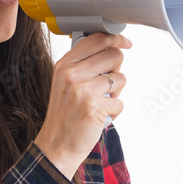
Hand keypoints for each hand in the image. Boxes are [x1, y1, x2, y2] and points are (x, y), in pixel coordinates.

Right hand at [34, 32, 131, 179]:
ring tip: (99, 104)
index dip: (116, 39)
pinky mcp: (94, 107)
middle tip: (105, 86)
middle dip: (117, 71)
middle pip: (114, 55)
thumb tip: (113, 48)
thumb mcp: (65, 83)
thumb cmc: (65, 115)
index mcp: (65, 64)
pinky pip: (120, 102)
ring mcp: (83, 90)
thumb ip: (84, 64)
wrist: (57, 145)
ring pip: (120, 79)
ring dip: (116, 94)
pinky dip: (114, 112)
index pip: (97, 39)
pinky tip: (99, 117)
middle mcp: (72, 74)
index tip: (125, 42)